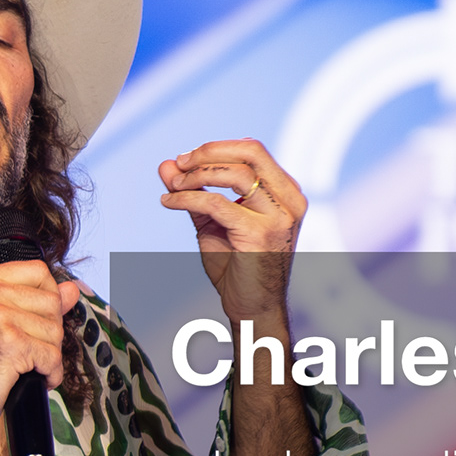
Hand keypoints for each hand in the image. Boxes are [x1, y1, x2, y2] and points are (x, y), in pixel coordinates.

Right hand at [0, 259, 84, 444]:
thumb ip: (34, 300)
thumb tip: (71, 289)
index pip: (39, 272)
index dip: (47, 299)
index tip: (32, 323)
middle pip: (51, 302)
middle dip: (48, 332)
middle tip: (24, 351)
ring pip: (55, 331)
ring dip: (48, 356)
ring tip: (23, 366)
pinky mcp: (10, 344)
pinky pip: (53, 356)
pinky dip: (49, 374)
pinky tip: (28, 379)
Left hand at [156, 138, 303, 324]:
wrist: (251, 307)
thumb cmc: (236, 266)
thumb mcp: (212, 221)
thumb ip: (194, 190)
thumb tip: (166, 163)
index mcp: (285, 191)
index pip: (253, 150)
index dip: (216, 148)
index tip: (185, 159)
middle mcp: (289, 199)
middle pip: (251, 152)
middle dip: (208, 152)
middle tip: (179, 163)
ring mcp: (280, 216)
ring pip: (236, 174)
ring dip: (196, 175)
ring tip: (172, 185)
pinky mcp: (261, 234)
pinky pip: (217, 204)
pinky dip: (188, 199)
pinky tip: (169, 202)